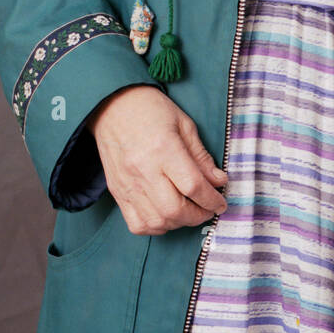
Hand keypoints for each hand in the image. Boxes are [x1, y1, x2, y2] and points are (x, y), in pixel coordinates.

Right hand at [88, 85, 227, 235]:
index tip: (221, 202)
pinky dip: (156, 226)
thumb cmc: (151, 110)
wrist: (112, 106)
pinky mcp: (117, 192)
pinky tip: (166, 215)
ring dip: (179, 223)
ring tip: (189, 211)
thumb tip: (219, 182)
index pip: (193, 186)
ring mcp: (128, 184)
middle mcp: (144, 170)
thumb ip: (201, 157)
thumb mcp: (184, 124)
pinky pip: (137, 224)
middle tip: (208, 208)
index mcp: (164, 148)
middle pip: (175, 210)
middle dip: (199, 215)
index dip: (212, 199)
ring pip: (157, 221)